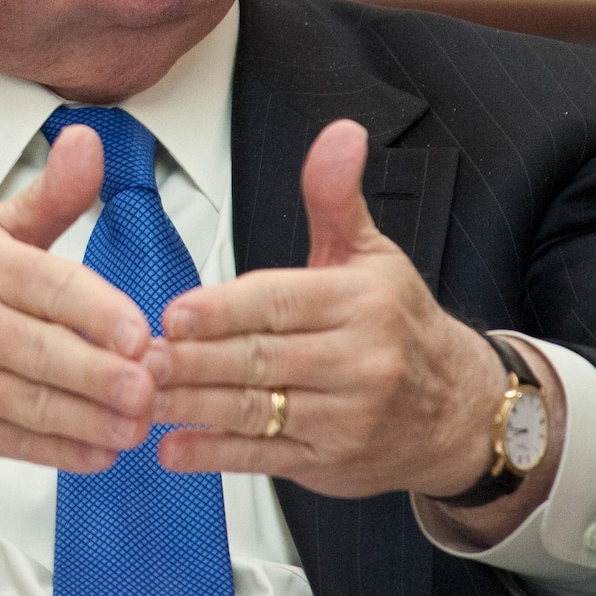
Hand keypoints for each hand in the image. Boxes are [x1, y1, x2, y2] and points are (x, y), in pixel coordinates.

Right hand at [0, 124, 157, 510]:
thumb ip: (53, 197)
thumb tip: (88, 143)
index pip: (47, 286)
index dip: (98, 312)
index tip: (139, 333)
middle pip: (41, 351)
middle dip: (101, 374)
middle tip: (149, 387)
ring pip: (31, 403)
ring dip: (90, 419)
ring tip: (137, 423)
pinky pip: (15, 444)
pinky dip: (62, 452)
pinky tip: (101, 451)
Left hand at [149, 119, 559, 528]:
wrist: (456, 410)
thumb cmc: (400, 324)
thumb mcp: (371, 253)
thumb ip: (335, 196)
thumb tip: (340, 134)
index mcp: (362, 303)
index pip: (280, 302)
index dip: (222, 310)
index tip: (174, 313)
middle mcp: (357, 361)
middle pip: (259, 358)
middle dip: (193, 359)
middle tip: (139, 355)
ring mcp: (344, 417)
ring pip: (255, 409)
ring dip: (191, 405)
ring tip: (139, 396)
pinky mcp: (328, 461)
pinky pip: (262, 458)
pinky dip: (213, 454)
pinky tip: (172, 448)